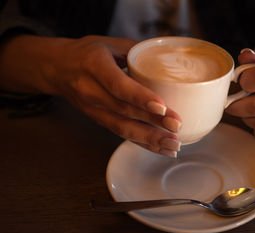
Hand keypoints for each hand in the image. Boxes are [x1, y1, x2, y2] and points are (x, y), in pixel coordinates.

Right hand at [0, 35, 181, 156]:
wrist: (57, 68)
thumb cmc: (88, 53)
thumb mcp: (111, 43)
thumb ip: (139, 51)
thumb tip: (171, 60)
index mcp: (95, 65)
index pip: (118, 85)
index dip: (140, 98)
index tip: (162, 107)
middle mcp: (91, 90)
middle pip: (124, 111)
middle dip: (153, 122)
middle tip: (177, 127)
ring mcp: (93, 109)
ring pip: (122, 128)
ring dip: (150, 140)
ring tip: (173, 145)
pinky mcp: (98, 120)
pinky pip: (121, 134)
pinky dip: (143, 143)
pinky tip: (162, 149)